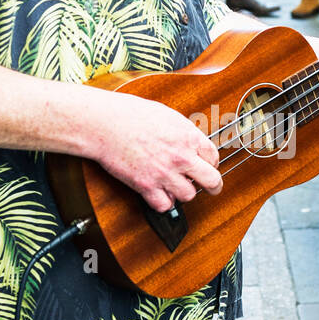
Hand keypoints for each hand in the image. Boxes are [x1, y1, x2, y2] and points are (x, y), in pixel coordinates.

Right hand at [88, 90, 221, 212]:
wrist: (104, 124)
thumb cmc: (130, 114)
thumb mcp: (166, 114)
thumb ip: (182, 131)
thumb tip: (190, 140)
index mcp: (188, 136)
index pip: (214, 157)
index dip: (211, 163)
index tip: (206, 165)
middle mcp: (181, 156)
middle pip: (212, 180)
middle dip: (214, 186)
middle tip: (212, 188)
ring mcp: (165, 173)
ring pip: (189, 195)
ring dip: (183, 192)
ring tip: (175, 185)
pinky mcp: (146, 186)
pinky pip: (164, 205)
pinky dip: (163, 202)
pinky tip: (159, 194)